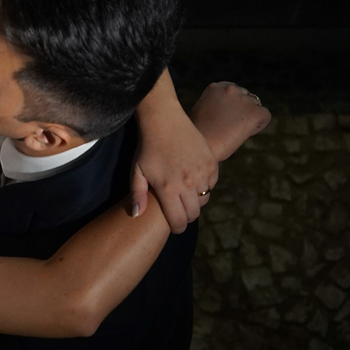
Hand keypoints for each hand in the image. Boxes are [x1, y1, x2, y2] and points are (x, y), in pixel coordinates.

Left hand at [132, 85, 219, 233]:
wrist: (165, 121)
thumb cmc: (148, 148)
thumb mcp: (137, 171)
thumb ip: (137, 194)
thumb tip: (137, 215)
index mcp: (168, 188)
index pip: (179, 221)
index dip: (177, 227)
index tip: (175, 226)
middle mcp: (188, 183)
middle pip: (193, 214)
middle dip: (186, 216)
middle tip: (180, 211)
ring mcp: (202, 173)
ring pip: (204, 200)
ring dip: (196, 201)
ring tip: (185, 193)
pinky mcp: (212, 164)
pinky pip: (212, 184)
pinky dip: (205, 185)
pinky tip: (193, 178)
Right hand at [189, 82, 270, 161]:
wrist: (200, 147)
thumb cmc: (197, 136)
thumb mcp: (201, 112)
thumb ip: (214, 104)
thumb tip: (227, 109)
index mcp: (215, 87)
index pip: (233, 91)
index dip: (231, 106)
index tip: (223, 118)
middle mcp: (230, 89)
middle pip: (246, 97)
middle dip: (241, 111)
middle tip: (229, 127)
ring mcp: (244, 99)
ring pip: (255, 107)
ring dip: (248, 118)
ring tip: (233, 133)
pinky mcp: (255, 112)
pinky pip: (265, 116)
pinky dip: (257, 126)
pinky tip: (243, 135)